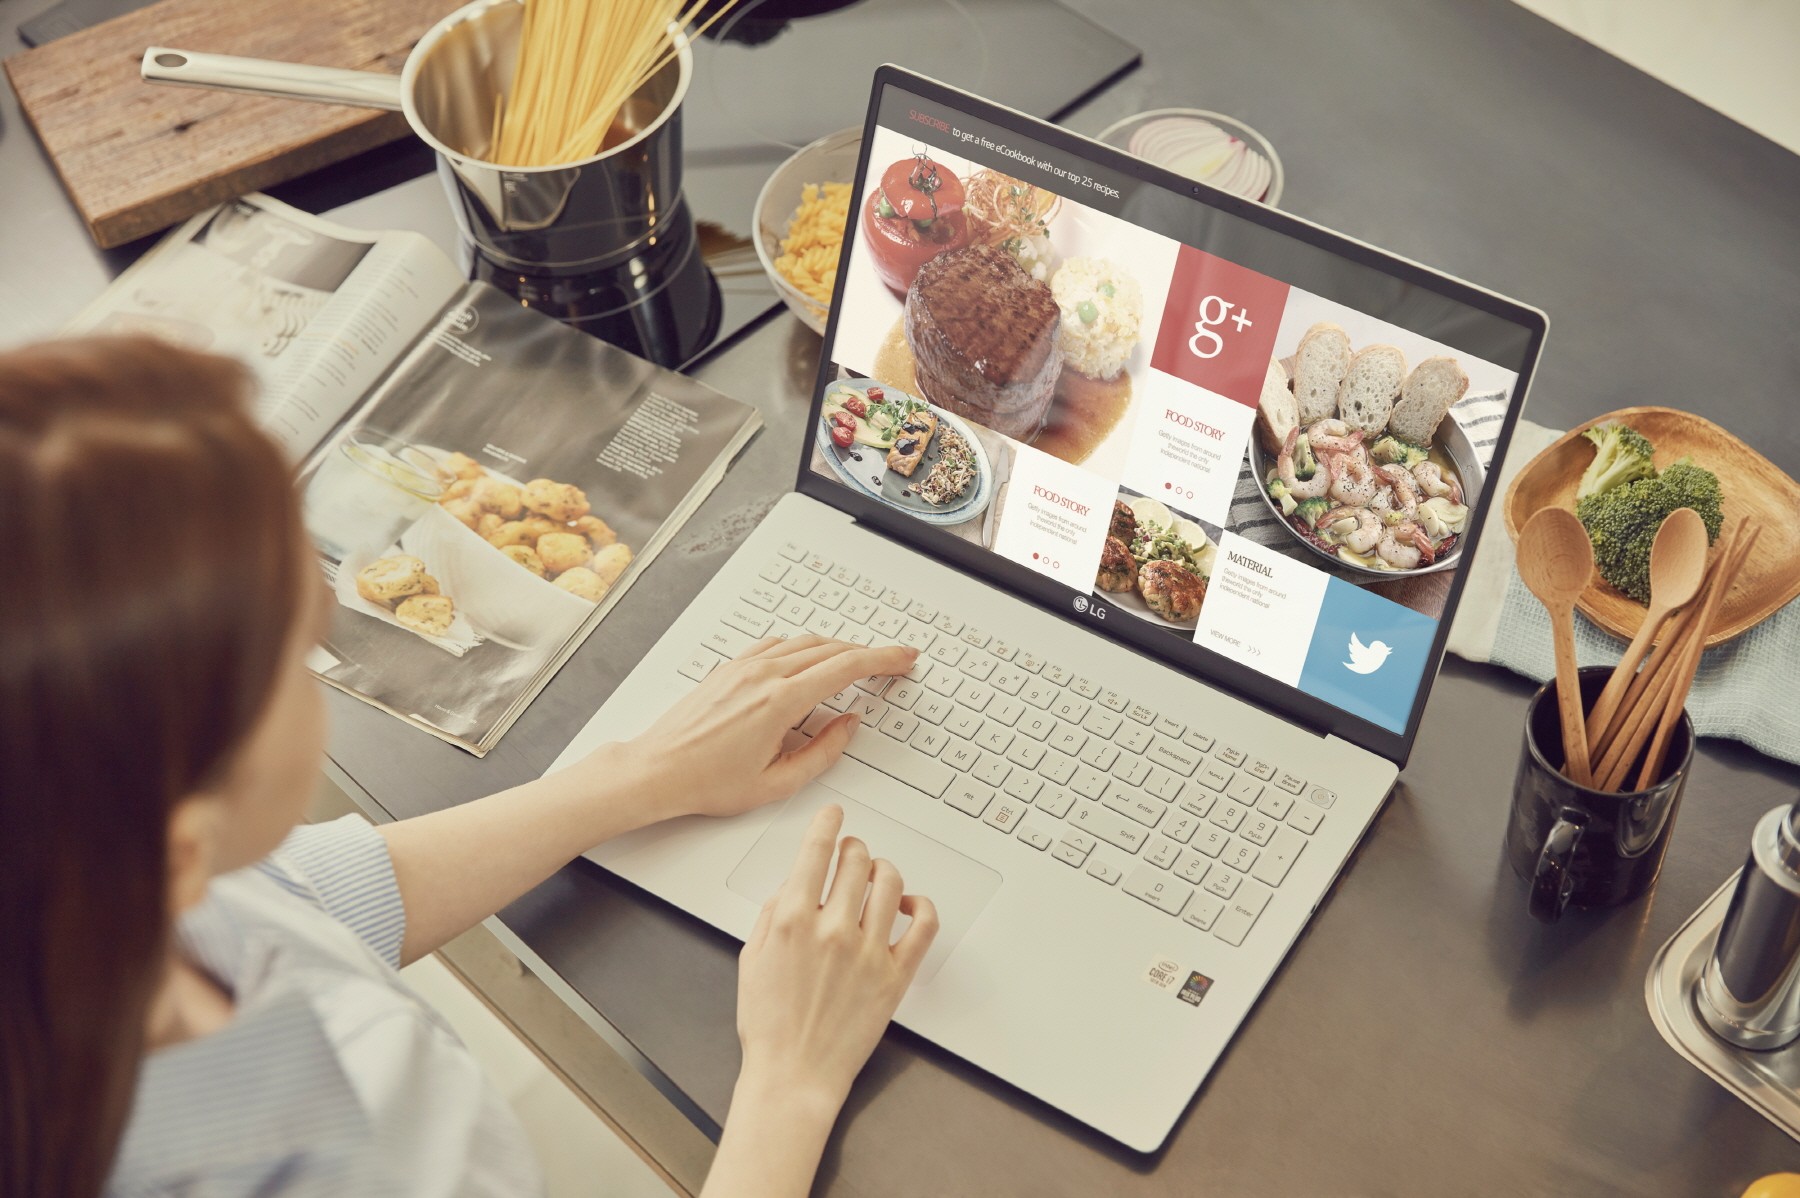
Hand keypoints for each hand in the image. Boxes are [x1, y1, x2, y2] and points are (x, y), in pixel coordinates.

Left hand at [613, 635, 916, 820]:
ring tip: (857, 660)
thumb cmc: (707, 782)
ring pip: (803, 642)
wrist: (657, 770)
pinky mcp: (728, 669)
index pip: (845, 667)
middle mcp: (763, 676)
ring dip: (837, 647)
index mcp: (780, 702)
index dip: (882, 659)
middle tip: (893, 659)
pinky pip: (775, 645)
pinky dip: (801, 647)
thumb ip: (823, 753)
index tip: (903, 658)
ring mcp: (743, 668)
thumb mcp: (777, 783)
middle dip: (868, 651)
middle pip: (830, 649)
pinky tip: (806, 658)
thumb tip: (848, 726)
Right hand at [734, 804, 937, 1111]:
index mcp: (793, 921)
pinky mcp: (895, 976)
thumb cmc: (770, 1025)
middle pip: (857, 860)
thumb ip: (772, 913)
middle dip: (853, 848)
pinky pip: (923, 925)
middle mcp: (832, 930)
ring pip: (891, 882)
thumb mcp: (751, 958)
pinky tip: (907, 905)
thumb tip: (794, 883)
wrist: (793, 1075)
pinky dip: (921, 905)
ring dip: (882, 869)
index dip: (827, 823)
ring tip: (876, 875)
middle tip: (851, 852)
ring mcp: (868, 951)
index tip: (833, 814)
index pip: (816, 851)